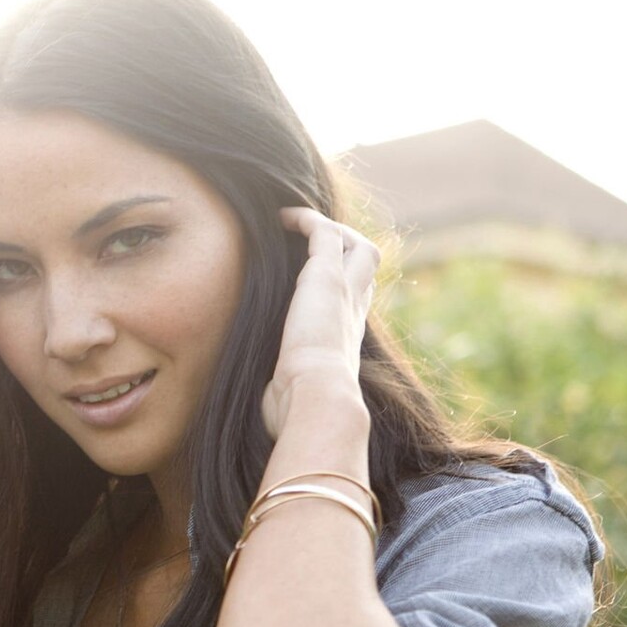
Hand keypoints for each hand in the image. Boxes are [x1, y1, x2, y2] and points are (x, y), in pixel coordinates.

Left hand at [262, 206, 378, 440]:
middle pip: (367, 264)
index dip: (345, 282)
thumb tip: (259, 407)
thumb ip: (281, 391)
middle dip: (348, 246)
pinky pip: (323, 231)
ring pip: (356, 244)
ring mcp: (344, 291)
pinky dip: (305, 219)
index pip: (357, 298)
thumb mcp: (291, 396)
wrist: (318, 399)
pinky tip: (281, 217)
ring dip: (331, 229)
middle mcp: (353, 311)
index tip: (318, 279)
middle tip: (317, 241)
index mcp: (347, 338)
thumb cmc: (301, 409)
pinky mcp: (327, 275)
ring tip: (299, 224)